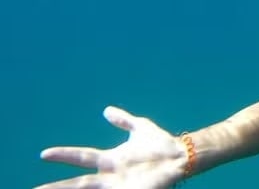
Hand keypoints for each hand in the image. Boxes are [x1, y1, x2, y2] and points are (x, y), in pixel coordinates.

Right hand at [37, 106, 187, 188]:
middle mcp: (111, 176)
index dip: (63, 155)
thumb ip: (123, 120)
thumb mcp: (140, 128)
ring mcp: (120, 186)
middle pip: (78, 183)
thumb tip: (105, 111)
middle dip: (57, 188)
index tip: (43, 154)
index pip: (81, 157)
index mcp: (111, 160)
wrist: (182, 155)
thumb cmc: (161, 144)